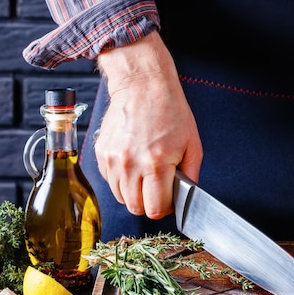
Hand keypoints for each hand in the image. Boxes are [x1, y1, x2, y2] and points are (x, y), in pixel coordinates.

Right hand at [96, 31, 202, 218]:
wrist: (142, 85)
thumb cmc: (170, 112)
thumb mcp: (192, 144)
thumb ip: (190, 176)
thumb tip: (184, 198)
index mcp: (156, 163)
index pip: (155, 209)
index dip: (165, 208)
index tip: (169, 200)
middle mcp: (131, 164)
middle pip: (136, 208)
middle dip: (149, 204)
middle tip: (158, 190)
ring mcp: (113, 160)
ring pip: (121, 198)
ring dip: (134, 193)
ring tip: (145, 175)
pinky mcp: (101, 154)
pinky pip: (110, 182)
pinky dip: (121, 180)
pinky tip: (133, 164)